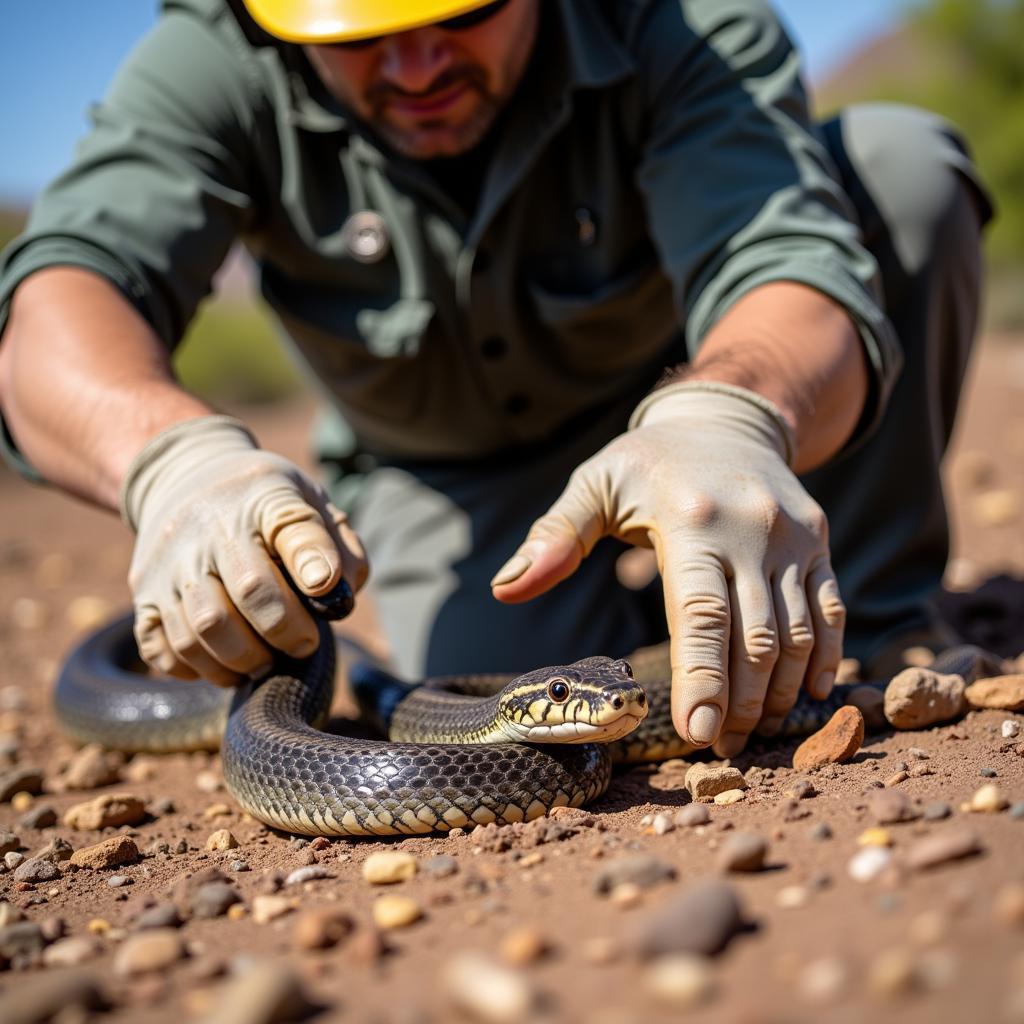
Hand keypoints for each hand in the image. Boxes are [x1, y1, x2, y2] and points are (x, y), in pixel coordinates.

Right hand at [122, 416, 367, 684]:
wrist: (186, 475)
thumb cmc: (265, 503)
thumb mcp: (311, 501)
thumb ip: (338, 549)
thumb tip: (338, 600)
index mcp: (263, 497)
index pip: (293, 528)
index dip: (315, 565)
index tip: (326, 591)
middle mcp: (209, 527)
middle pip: (247, 592)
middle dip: (283, 632)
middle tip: (302, 645)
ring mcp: (168, 562)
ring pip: (199, 631)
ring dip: (240, 661)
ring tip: (263, 661)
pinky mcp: (142, 592)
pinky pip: (158, 647)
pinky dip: (192, 668)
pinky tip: (221, 662)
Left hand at [490, 382, 844, 755]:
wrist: (724, 420)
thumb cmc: (646, 463)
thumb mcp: (595, 484)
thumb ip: (555, 537)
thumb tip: (504, 588)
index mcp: (690, 520)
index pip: (700, 615)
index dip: (702, 680)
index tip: (696, 734)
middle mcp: (751, 529)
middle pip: (755, 637)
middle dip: (740, 704)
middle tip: (721, 750)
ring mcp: (793, 536)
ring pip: (798, 633)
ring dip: (780, 692)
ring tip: (755, 734)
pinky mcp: (818, 541)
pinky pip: (831, 610)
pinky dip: (826, 657)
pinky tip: (810, 695)